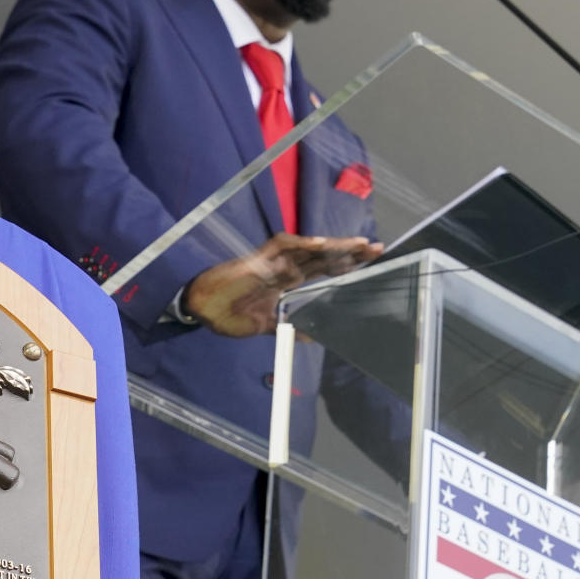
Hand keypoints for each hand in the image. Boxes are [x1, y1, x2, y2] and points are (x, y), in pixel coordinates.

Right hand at [180, 233, 382, 337]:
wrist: (201, 309)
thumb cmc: (228, 315)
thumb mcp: (265, 326)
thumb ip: (287, 326)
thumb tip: (311, 335)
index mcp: (287, 282)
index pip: (323, 270)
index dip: (346, 266)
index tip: (371, 264)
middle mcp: (284, 268)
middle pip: (323, 256)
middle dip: (350, 253)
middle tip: (378, 249)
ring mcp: (272, 262)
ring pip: (309, 247)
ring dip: (334, 245)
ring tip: (360, 244)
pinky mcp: (257, 259)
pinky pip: (281, 245)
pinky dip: (300, 243)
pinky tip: (319, 243)